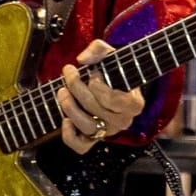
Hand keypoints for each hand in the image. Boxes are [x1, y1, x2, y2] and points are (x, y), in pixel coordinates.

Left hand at [57, 39, 145, 153]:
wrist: (116, 85)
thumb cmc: (115, 70)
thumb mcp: (113, 55)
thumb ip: (99, 49)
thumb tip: (82, 58)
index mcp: (134, 104)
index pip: (113, 98)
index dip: (97, 85)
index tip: (91, 71)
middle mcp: (123, 121)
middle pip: (95, 108)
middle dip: (77, 87)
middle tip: (69, 72)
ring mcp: (108, 132)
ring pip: (86, 126)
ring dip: (69, 107)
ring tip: (61, 90)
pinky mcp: (95, 139)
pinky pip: (80, 146)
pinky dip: (69, 135)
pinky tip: (64, 120)